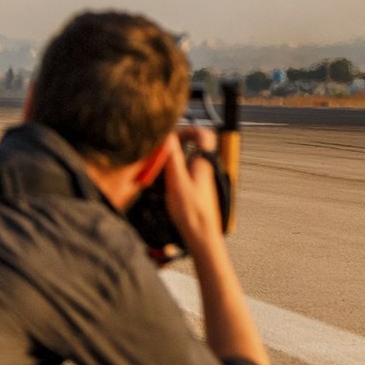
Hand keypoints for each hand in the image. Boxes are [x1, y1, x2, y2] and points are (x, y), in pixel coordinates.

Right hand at [163, 126, 222, 251]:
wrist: (201, 235)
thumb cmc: (192, 212)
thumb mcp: (177, 182)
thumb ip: (173, 158)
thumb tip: (168, 136)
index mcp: (204, 162)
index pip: (204, 134)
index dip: (189, 129)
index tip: (172, 133)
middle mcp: (205, 167)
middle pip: (196, 144)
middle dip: (179, 141)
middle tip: (163, 145)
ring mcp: (202, 177)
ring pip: (190, 157)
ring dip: (175, 156)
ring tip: (159, 161)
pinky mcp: (197, 188)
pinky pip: (187, 170)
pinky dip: (175, 169)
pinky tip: (164, 178)